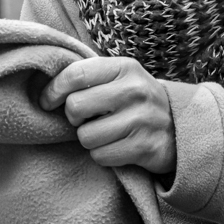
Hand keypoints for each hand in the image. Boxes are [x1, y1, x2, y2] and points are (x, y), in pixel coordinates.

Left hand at [40, 56, 176, 173]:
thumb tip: (44, 87)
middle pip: (75, 107)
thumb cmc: (134, 100)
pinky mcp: (144, 147)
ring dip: (88, 138)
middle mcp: (134, 90)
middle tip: (84, 118)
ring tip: (103, 132)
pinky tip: (115, 145)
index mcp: (124, 67)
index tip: (47, 101)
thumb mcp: (118, 77)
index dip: (53, 90)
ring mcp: (142, 119)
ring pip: (85, 136)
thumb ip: (88, 76)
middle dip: (73, 117)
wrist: (178, 126)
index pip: (75, 74)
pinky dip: (101, 154)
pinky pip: (100, 156)